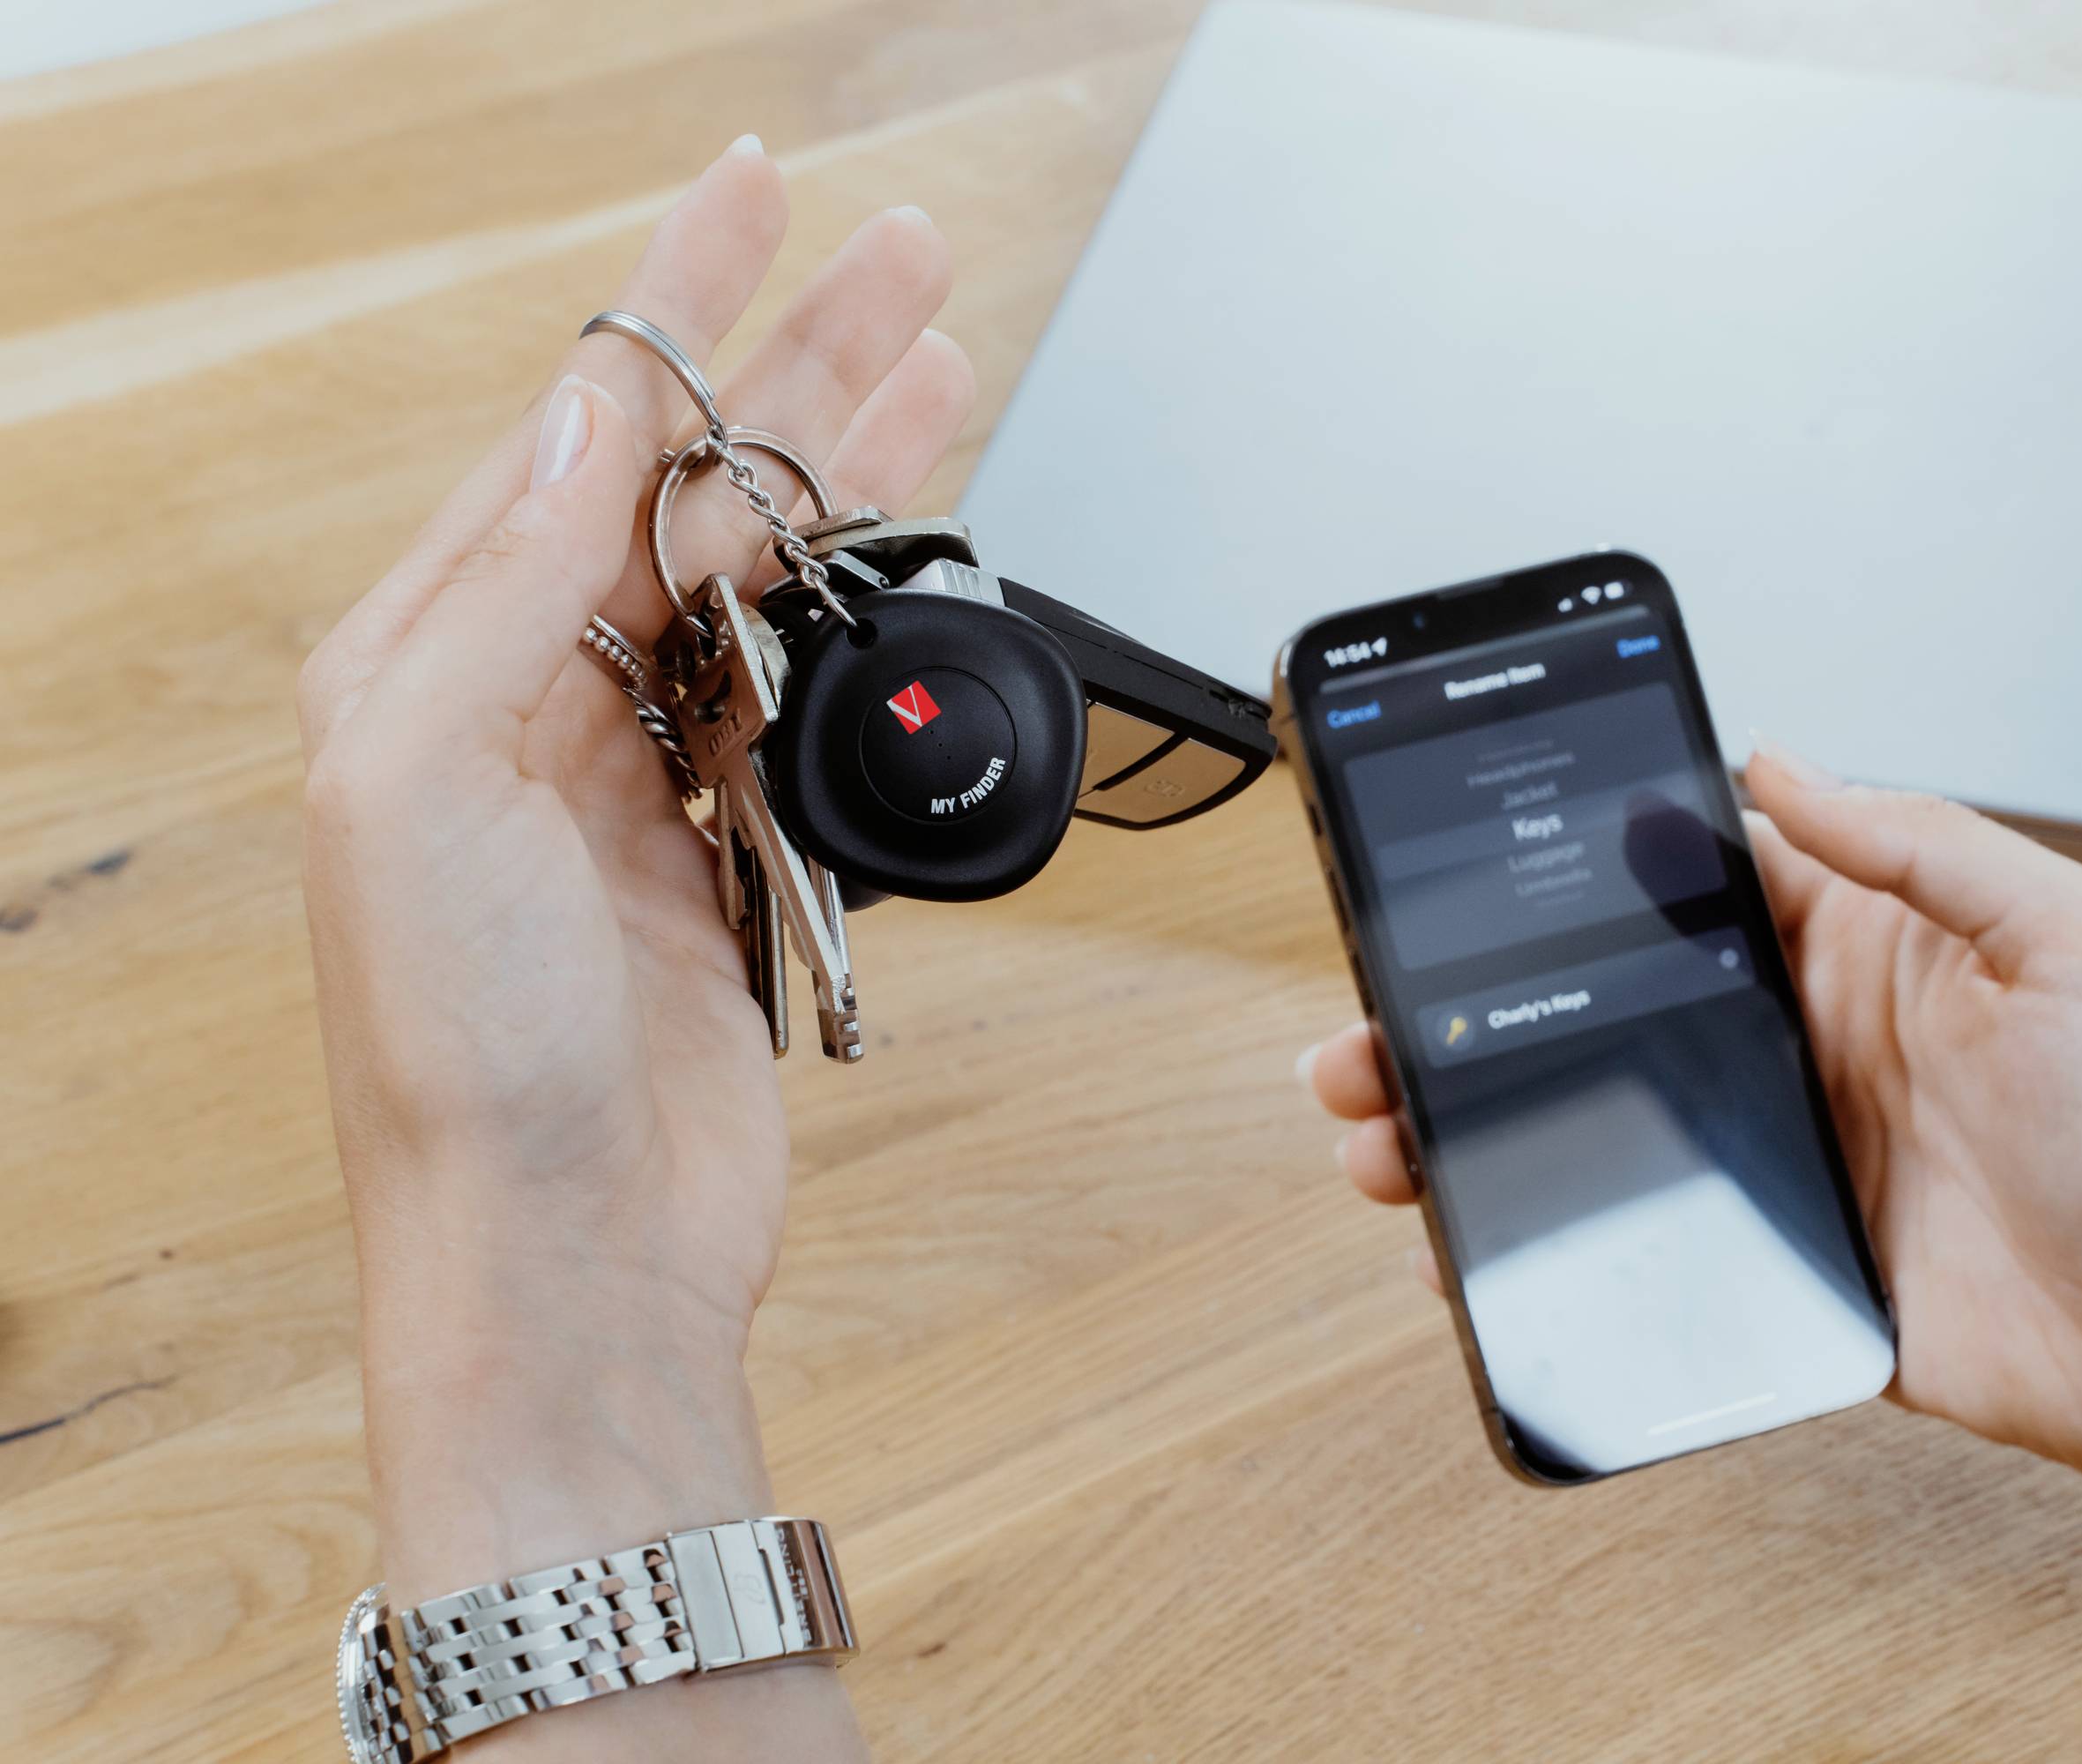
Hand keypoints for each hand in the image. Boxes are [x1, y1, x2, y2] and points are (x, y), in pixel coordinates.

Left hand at [298, 138, 970, 1615]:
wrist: (571, 1248)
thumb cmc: (460, 1053)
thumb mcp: (422, 782)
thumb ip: (502, 586)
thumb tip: (573, 419)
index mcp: (431, 656)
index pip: (574, 431)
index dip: (676, 305)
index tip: (751, 193)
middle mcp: (533, 696)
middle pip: (693, 480)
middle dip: (803, 361)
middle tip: (910, 260)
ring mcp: (640, 771)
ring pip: (766, 571)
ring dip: (854, 466)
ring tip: (946, 362)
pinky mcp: (728, 848)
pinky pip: (806, 685)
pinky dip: (865, 606)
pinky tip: (904, 546)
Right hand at [1302, 745, 2081, 1499]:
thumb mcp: (2064, 936)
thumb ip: (1916, 843)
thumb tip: (1780, 760)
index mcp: (1859, 950)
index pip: (1683, 881)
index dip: (1569, 872)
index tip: (1466, 872)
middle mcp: (1804, 1045)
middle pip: (1598, 1006)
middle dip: (1474, 1012)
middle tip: (1379, 1027)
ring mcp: (1782, 1155)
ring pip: (1589, 1120)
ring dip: (1476, 1121)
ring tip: (1384, 1131)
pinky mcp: (1777, 1261)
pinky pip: (1632, 1238)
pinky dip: (1542, 1237)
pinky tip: (1471, 1237)